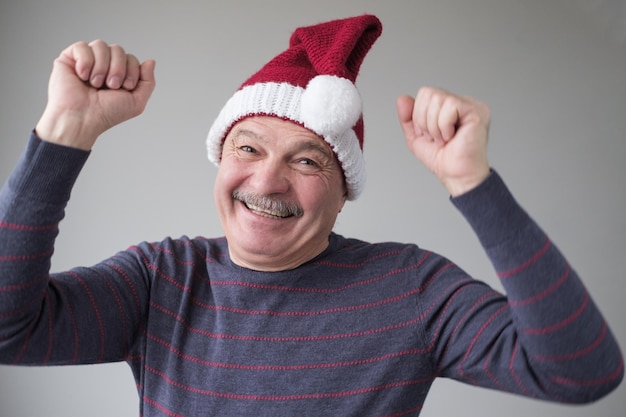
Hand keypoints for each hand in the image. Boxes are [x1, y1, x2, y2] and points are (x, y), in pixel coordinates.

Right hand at [35, 40, 155, 149]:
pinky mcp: (69, 58)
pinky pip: (82, 46)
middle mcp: (103, 65)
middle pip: (118, 49)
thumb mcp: (136, 101)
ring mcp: (87, 61)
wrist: (83, 118)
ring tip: (95, 84)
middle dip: (118, 69)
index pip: (131, 58)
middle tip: (110, 86)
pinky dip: (85, 62)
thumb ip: (148, 81)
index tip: (125, 87)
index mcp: (119, 74)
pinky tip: (82, 76)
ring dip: (102, 67)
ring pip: (101, 45)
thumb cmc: (106, 113)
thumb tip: (151, 61)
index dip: (132, 71)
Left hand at [397, 87, 490, 195]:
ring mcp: (471, 105)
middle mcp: (462, 102)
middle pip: (429, 93)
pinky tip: (452, 136)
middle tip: (437, 137)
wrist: (455, 175)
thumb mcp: (416, 137)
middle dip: (424, 120)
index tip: (429, 135)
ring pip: (438, 99)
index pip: (425, 94)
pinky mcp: (477, 111)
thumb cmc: (442, 159)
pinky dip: (444, 125)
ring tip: (444, 138)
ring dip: (434, 126)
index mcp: (449, 106)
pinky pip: (450, 105)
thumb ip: (408, 118)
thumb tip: (402, 99)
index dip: (419, 116)